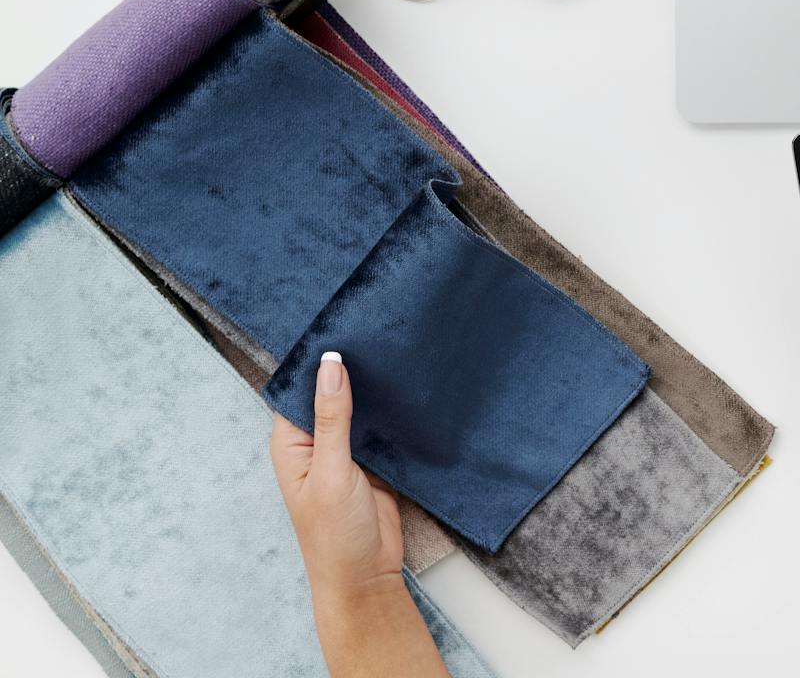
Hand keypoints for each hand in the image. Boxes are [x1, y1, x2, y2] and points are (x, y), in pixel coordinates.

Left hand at [270, 353, 449, 677]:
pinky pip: (382, 424)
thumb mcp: (332, 471)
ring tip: (396, 346)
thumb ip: (334, 417)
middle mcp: (316, 442)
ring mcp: (346, 450)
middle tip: (377, 327)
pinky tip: (409, 384)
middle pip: (330, 394)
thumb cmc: (335, 534)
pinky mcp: (375, 458)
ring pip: (359, 406)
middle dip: (350, 367)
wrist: (367, 576)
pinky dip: (393, 409)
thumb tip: (332, 363)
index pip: (298, 389)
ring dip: (374, 387)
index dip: (315, 360)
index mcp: (291, 443)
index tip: (340, 323)